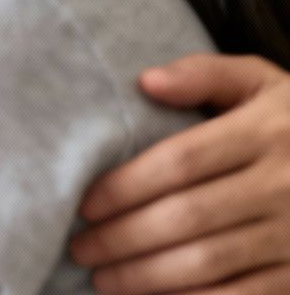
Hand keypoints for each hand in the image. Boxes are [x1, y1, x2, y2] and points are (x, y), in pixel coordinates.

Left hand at [71, 53, 289, 293]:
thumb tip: (146, 80)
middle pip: (187, 216)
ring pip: (210, 260)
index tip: (84, 204)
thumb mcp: (261, 82)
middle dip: (124, 237)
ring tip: (103, 278)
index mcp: (266, 133)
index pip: (181, 162)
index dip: (126, 186)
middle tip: (80, 247)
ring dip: (148, 275)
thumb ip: (204, 75)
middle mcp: (285, 184)